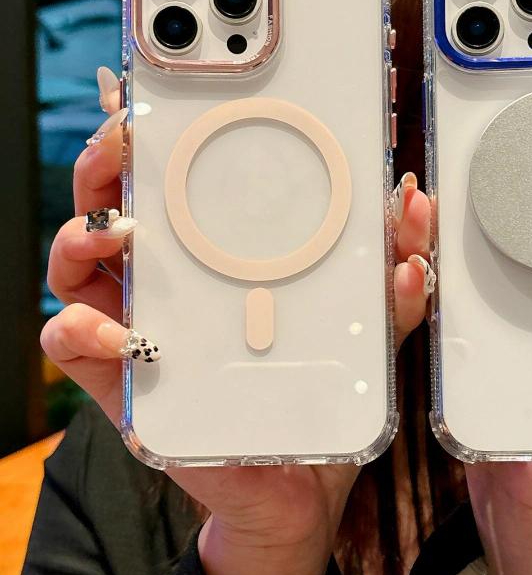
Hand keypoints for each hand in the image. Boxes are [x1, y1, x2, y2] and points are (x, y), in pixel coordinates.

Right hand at [40, 68, 431, 574]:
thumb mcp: (367, 323)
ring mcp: (140, 324)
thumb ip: (392, 273)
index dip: (162, 136)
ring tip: (113, 230)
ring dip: (83, 235)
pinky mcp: (124, 380)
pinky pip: (75, 344)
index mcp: (217, 252)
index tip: (162, 99)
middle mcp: (169, 278)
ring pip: (78, 263)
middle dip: (109, 162)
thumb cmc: (322, 385)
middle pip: (116, 204)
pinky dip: (82, 328)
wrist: (301, 475)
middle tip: (123, 140)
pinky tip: (118, 330)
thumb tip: (413, 209)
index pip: (179, 181)